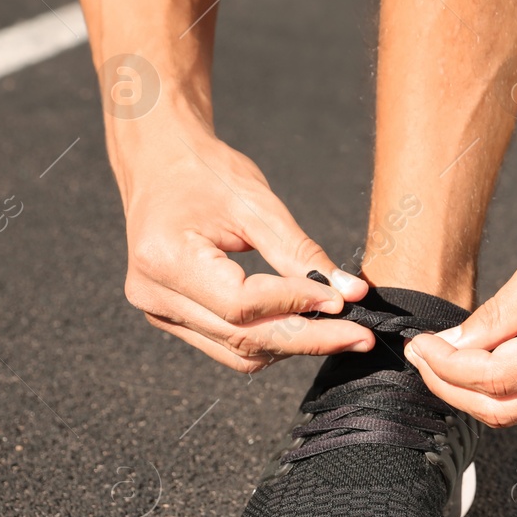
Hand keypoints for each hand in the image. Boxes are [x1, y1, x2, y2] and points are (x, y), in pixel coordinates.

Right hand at [117, 127, 374, 371]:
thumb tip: (351, 292)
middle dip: (308, 340)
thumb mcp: (257, 204)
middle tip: (361, 337)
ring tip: (340, 333)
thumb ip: (302, 253)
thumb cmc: (206, 173)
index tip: (343, 301)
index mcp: (166, 259)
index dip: (296, 304)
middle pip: (242, 337)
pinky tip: (306, 328)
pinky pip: (228, 345)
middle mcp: (155, 295)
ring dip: (293, 347)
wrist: (160, 164)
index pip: (241, 303)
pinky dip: (271, 341)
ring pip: (238, 352)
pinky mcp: (173, 319)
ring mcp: (160, 312)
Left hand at [403, 211, 516, 425]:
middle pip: (502, 412)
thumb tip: (454, 346)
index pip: (493, 378)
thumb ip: (499, 314)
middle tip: (426, 358)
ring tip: (460, 351)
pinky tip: (506, 354)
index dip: (446, 369)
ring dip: (482, 388)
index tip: (421, 348)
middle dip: (453, 389)